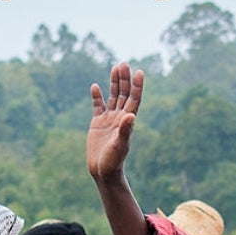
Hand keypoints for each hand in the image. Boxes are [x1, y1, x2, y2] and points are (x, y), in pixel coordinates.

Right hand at [87, 62, 142, 181]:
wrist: (103, 171)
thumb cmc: (114, 160)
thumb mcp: (120, 144)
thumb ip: (125, 130)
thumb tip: (131, 115)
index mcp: (128, 121)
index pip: (134, 99)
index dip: (137, 86)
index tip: (139, 72)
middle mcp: (120, 118)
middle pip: (124, 94)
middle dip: (124, 79)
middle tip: (124, 63)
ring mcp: (109, 120)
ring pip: (113, 97)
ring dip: (114, 83)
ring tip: (115, 67)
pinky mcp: (97, 124)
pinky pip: (97, 106)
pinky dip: (97, 97)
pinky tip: (95, 86)